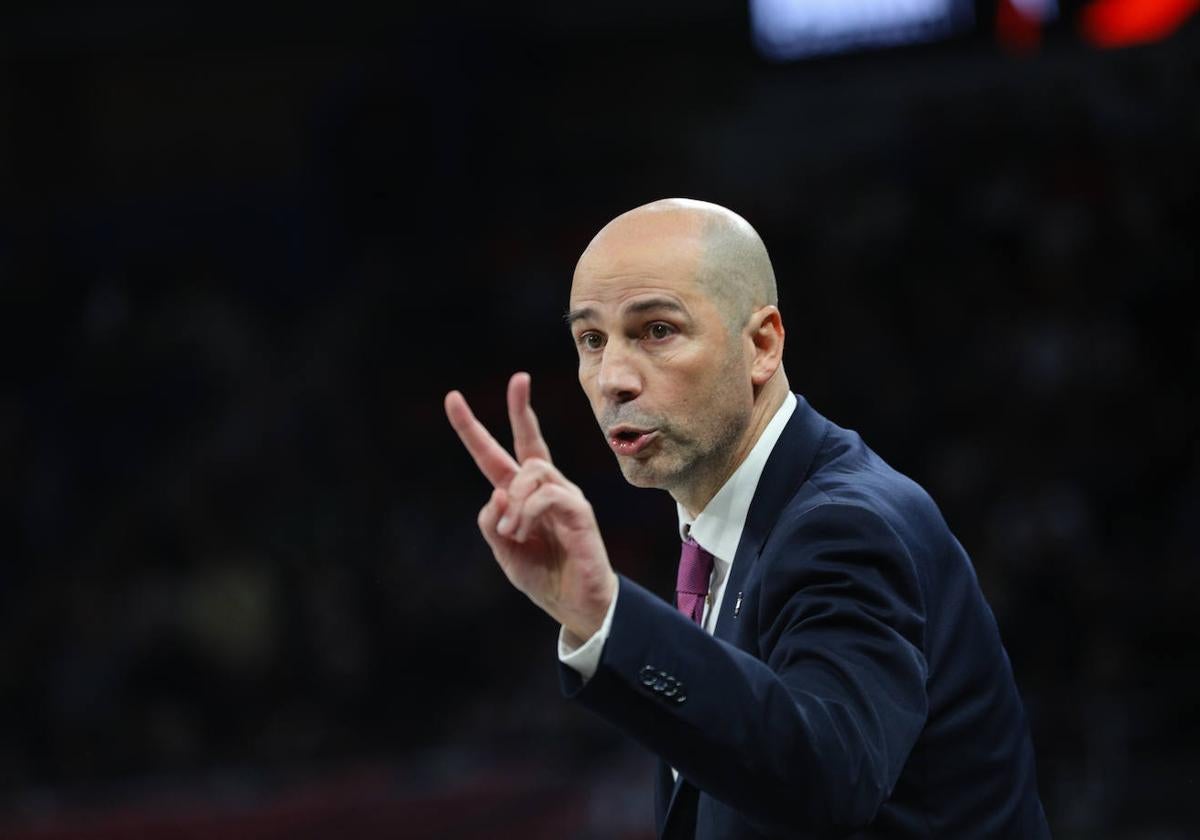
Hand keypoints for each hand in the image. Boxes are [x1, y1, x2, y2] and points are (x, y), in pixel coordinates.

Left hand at [445, 372, 616, 640]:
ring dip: (514, 502)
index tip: (452, 398)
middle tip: (519, 379)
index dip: (472, 428)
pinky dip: (527, 513)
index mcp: (520, 495)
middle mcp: (544, 488)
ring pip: (532, 471)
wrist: (576, 605)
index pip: (495, 454)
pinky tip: (523, 533)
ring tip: (513, 533)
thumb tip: (498, 492)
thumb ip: (492, 523)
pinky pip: (546, 495)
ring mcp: (564, 496)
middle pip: (529, 441)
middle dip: (521, 408)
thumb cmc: (543, 577)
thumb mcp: (503, 551)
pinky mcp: (578, 510)